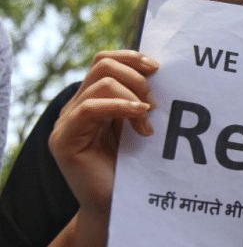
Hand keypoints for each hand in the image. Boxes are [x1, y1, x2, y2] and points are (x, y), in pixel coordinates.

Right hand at [48, 50, 158, 245]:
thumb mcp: (138, 123)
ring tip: (148, 118)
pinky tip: (140, 115)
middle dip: (136, 76)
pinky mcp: (64, 140)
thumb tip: (158, 68)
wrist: (118, 204)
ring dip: (133, 95)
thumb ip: (139, 98)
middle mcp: (77, 106)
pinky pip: (90, 108)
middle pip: (102, 64)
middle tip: (154, 102)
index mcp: (94, 99)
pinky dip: (120, 106)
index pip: (105, 61)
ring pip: (100, 83)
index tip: (157, 68)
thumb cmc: (134, 166)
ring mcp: (67, 122)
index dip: (131, 57)